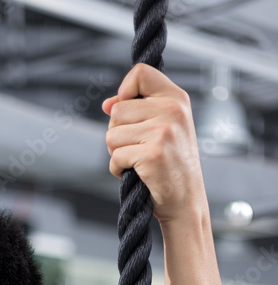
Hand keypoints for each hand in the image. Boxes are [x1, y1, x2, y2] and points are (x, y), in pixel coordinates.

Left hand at [102, 63, 206, 224]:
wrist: (186, 201)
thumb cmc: (171, 165)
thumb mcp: (163, 128)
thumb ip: (137, 110)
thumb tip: (107, 104)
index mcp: (177, 98)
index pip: (140, 73)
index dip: (124, 91)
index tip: (127, 112)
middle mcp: (173, 110)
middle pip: (117, 110)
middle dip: (117, 133)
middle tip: (136, 148)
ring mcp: (163, 132)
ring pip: (111, 134)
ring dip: (116, 153)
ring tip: (137, 162)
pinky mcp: (152, 155)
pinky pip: (115, 156)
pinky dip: (118, 169)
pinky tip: (135, 174)